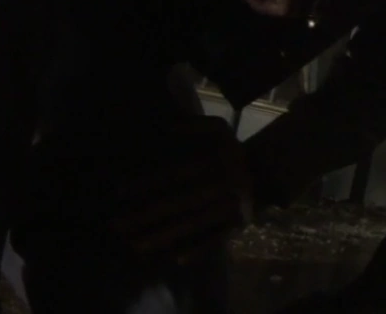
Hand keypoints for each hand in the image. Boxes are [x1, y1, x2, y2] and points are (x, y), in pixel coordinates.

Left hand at [106, 117, 255, 265]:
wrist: (269, 171)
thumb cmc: (232, 150)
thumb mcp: (219, 129)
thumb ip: (195, 126)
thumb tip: (167, 128)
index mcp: (219, 160)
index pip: (176, 174)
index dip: (147, 183)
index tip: (118, 193)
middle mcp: (226, 185)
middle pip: (181, 203)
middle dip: (147, 216)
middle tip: (117, 226)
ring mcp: (233, 207)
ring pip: (195, 224)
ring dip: (164, 237)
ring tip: (135, 246)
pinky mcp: (239, 224)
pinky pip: (217, 239)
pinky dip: (199, 249)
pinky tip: (176, 259)